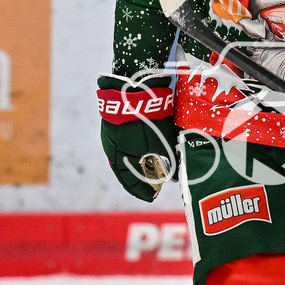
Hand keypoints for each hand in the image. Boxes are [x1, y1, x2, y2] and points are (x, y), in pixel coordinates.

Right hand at [97, 73, 177, 200]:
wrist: (134, 87)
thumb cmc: (148, 118)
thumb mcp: (161, 141)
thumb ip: (166, 161)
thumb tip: (172, 179)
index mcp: (121, 157)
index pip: (130, 182)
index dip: (141, 191)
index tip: (151, 197)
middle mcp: (112, 149)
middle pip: (125, 171)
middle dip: (138, 180)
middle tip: (150, 186)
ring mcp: (111, 135)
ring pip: (123, 157)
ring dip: (135, 165)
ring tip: (148, 169)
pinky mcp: (115, 123)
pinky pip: (122, 144)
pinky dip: (132, 151)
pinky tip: (142, 150)